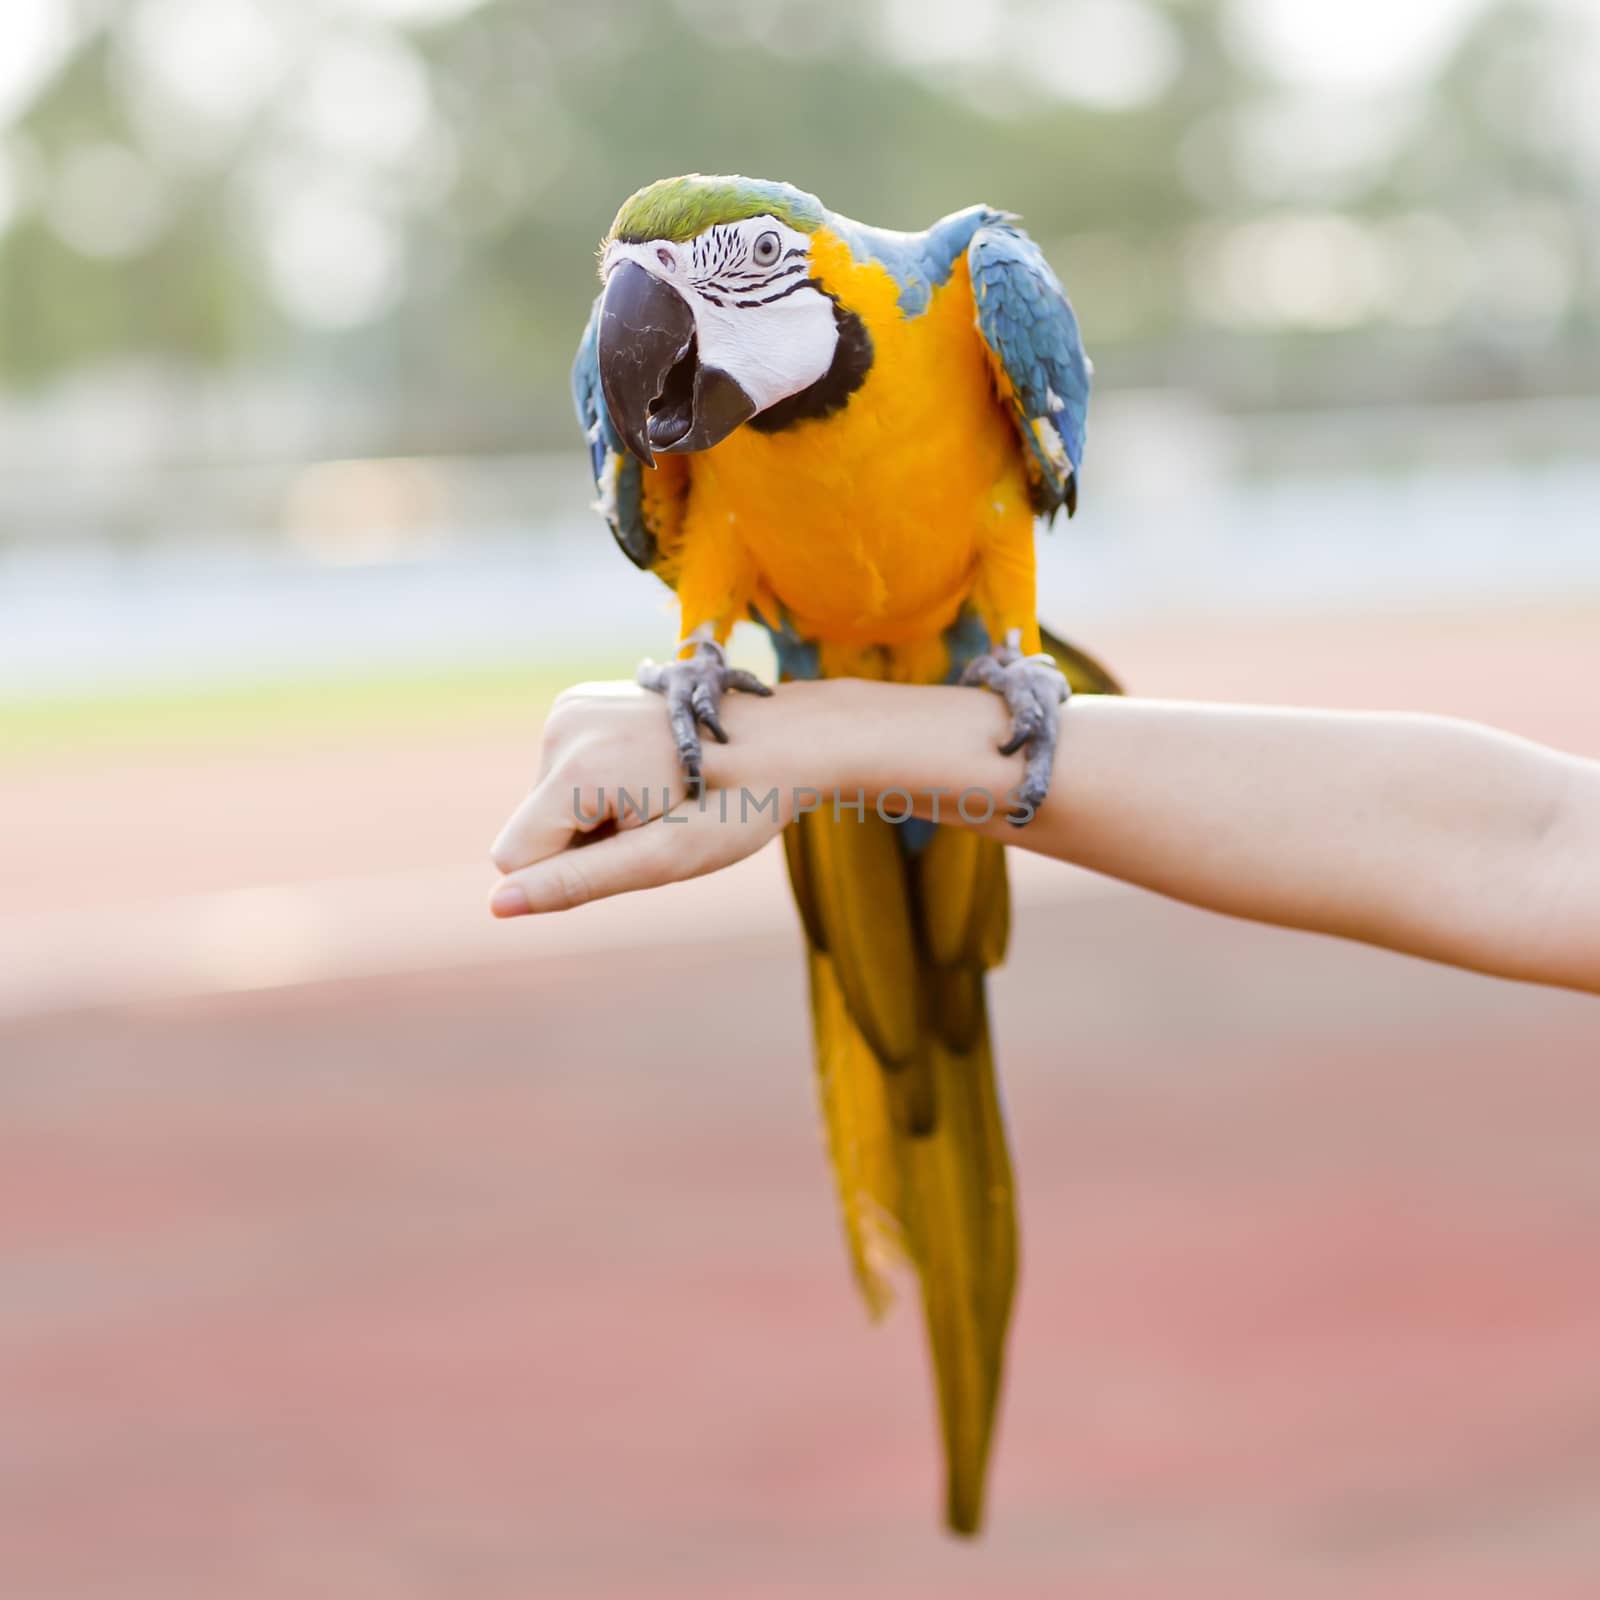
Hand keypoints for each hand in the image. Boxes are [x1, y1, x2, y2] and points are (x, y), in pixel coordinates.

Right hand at [488, 681, 788, 914]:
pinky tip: (652, 773)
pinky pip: (565, 770)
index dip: (571, 870)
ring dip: (597, 814)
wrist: (787, 738)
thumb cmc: (736, 807)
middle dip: (586, 840)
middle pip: (533, 826)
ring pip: (549, 801)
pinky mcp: (583, 700)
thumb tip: (497, 906)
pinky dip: (601, 785)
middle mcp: (562, 726)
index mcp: (576, 767)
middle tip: (658, 820)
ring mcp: (572, 705)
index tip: (636, 844)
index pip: (514, 856)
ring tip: (660, 795)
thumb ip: (575, 882)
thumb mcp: (662, 859)